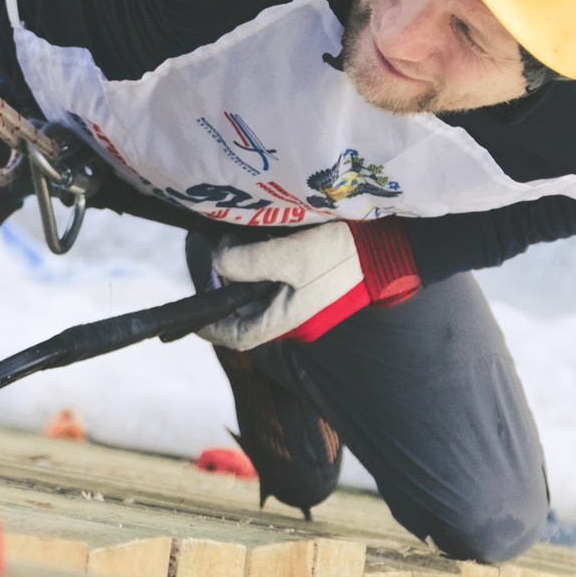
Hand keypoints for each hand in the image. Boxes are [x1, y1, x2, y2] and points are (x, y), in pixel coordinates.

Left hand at [195, 219, 419, 350]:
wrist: (384, 246)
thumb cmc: (338, 254)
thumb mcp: (287, 256)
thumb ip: (247, 262)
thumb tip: (216, 263)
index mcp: (286, 319)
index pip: (238, 335)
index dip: (211, 328)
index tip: (191, 318)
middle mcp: (292, 315)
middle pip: (246, 311)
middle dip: (226, 289)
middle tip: (214, 260)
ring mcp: (302, 299)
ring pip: (260, 292)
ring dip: (242, 271)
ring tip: (232, 243)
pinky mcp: (309, 281)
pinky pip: (276, 279)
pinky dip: (261, 263)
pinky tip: (257, 241)